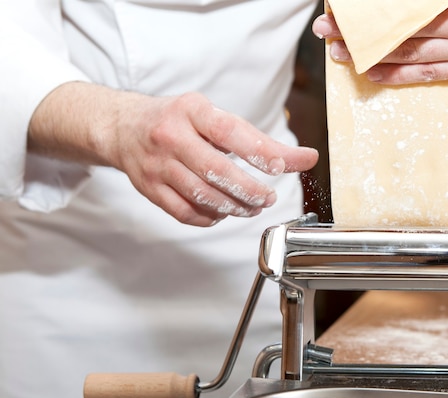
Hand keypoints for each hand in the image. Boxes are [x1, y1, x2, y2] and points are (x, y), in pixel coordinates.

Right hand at [28, 83, 318, 226]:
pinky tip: (223, 213)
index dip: (258, 151)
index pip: (230, 132)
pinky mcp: (149, 189)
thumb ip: (259, 141)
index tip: (282, 166)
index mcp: (191, 111)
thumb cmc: (180, 121)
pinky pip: (185, 212)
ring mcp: (157, 165)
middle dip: (250, 191)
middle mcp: (171, 136)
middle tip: (269, 198)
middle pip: (217, 172)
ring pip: (202, 196)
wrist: (123, 127)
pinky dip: (210, 218)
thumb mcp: (216, 118)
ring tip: (252, 207)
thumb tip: (305, 159)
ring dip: (235, 208)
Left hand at [313, 0, 447, 83]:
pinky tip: (373, 75)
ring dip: (368, 56)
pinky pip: (427, 75)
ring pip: (406, 55)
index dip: (369, 14)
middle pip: (395, 32)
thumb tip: (409, 2)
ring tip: (338, 54)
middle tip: (326, 31)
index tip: (342, 11)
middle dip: (357, 33)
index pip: (401, 10)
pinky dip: (398, 76)